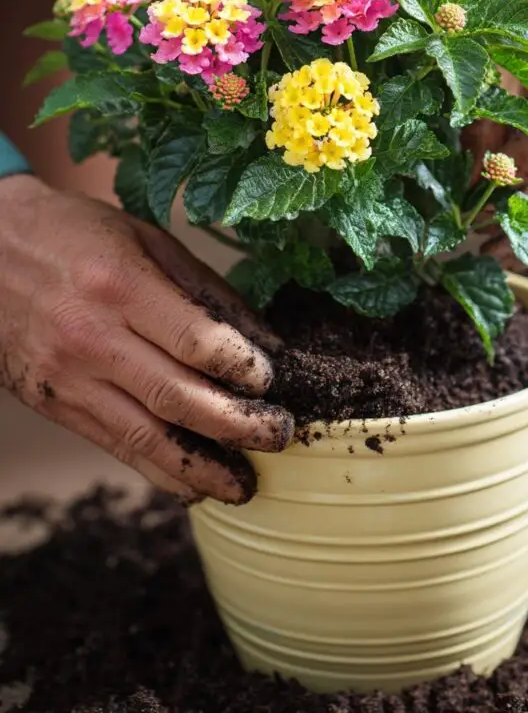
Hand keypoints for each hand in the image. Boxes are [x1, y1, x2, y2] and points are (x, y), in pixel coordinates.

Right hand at [0, 175, 292, 504]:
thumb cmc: (75, 234)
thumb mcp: (145, 239)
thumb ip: (205, 289)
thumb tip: (265, 341)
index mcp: (119, 284)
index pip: (192, 339)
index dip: (239, 368)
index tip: (273, 382)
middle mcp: (91, 336)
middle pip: (175, 396)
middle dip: (236, 425)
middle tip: (279, 435)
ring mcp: (68, 377)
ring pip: (144, 437)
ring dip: (202, 468)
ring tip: (246, 485)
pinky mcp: (55, 403)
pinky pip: (114, 446)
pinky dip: (158, 471)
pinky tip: (194, 484)